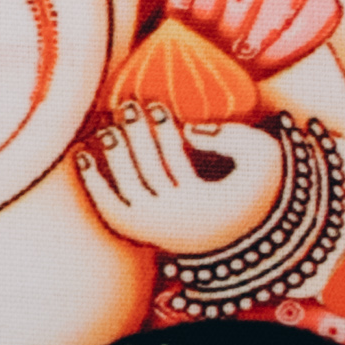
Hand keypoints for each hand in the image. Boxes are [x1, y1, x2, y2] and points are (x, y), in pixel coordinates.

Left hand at [77, 105, 289, 260]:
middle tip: (128, 106)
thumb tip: (191, 131)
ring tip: (108, 128)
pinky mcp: (144, 233)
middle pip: (148, 172)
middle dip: (136, 137)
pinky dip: (93, 185)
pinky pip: (110, 211)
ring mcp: (158, 231)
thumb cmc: (257, 188)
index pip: (178, 163)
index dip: (164, 133)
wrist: (252, 238)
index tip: (159, 107)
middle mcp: (179, 221)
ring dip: (114, 156)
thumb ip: (232, 137)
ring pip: (127, 189)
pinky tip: (81, 157)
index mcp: (207, 203)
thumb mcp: (262, 155)